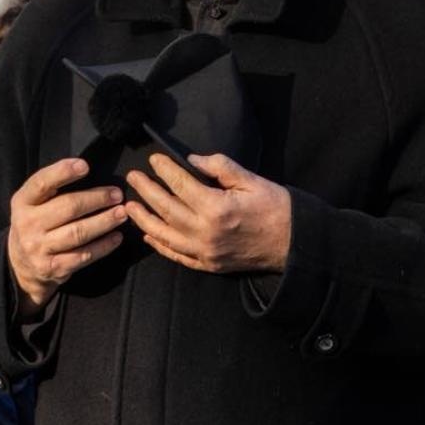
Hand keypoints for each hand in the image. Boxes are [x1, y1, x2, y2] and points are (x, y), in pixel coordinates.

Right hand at [6, 157, 128, 314]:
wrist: (22, 265)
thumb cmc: (36, 223)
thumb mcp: (32, 203)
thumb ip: (51, 187)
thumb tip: (85, 170)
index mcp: (22, 202)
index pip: (41, 183)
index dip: (63, 172)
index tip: (85, 166)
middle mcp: (28, 224)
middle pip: (67, 207)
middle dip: (96, 199)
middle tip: (116, 194)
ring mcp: (39, 248)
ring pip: (78, 232)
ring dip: (104, 222)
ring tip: (121, 213)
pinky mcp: (53, 268)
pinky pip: (83, 255)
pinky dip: (103, 246)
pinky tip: (116, 237)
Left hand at [124, 153, 291, 272]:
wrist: (294, 243)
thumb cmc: (276, 207)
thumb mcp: (251, 179)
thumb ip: (220, 167)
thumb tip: (192, 160)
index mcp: (217, 208)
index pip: (181, 185)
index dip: (165, 170)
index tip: (153, 159)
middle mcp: (206, 232)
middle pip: (166, 209)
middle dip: (147, 191)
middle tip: (133, 177)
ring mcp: (205, 252)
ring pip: (165, 235)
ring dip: (144, 220)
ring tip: (129, 206)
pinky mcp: (209, 265)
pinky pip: (177, 256)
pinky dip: (160, 245)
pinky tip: (149, 234)